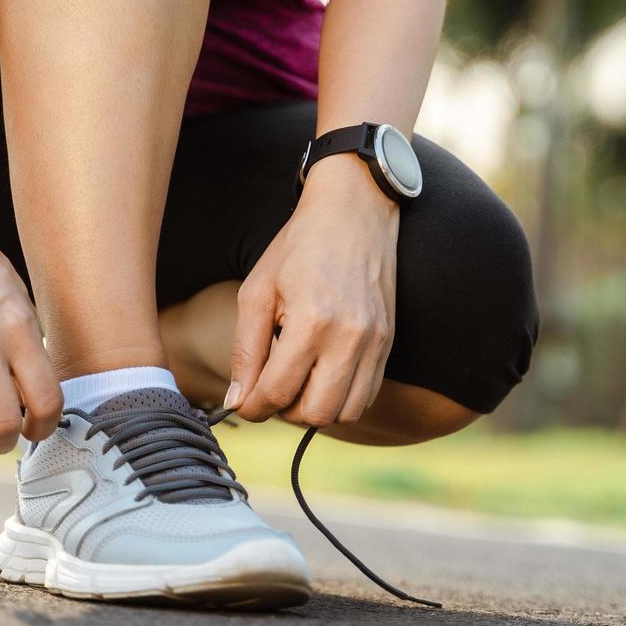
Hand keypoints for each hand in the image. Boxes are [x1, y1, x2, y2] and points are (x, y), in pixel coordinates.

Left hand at [227, 155, 398, 426]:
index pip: (278, 392)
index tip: (244, 401)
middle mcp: (350, 337)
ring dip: (316, 408)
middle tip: (271, 388)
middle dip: (285, 411)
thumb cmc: (300, 246)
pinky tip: (323, 374)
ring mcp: (375, 342)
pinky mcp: (388, 342)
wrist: (355, 211)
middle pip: (315, 414)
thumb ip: (245, 350)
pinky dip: (342, 398)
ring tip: (299, 380)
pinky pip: (368, 395)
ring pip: (346, 413)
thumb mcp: (257, 291)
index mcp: (312, 321)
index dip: (253, 406)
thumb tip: (237, 400)